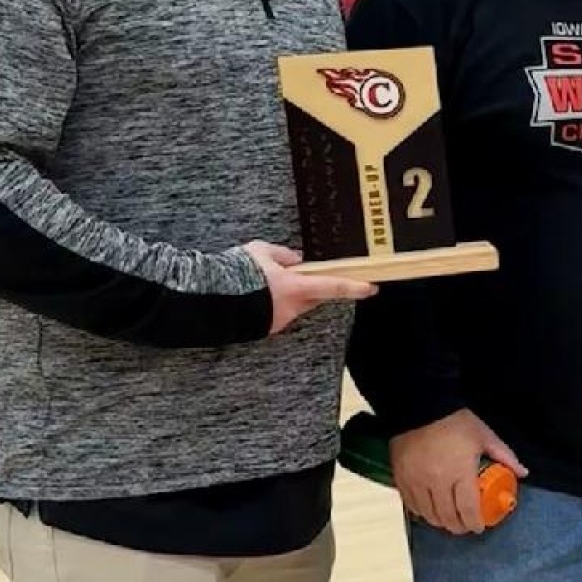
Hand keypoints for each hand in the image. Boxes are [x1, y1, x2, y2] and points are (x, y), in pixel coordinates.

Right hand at [241, 240, 374, 335]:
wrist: (209, 299)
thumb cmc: (236, 272)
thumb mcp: (261, 252)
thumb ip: (283, 255)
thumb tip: (296, 259)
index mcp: (295, 287)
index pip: (332, 286)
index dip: (354, 287)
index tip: (372, 288)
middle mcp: (291, 308)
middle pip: (313, 297)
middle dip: (309, 286)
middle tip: (293, 274)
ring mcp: (279, 321)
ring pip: (293, 306)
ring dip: (285, 294)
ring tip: (259, 281)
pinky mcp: (266, 329)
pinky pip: (276, 313)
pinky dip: (271, 304)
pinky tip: (253, 295)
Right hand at [390, 409, 526, 534]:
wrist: (421, 407)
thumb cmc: (455, 422)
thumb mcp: (485, 436)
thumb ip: (505, 456)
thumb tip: (523, 472)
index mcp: (460, 473)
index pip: (468, 509)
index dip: (475, 523)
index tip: (479, 526)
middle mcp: (437, 482)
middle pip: (447, 517)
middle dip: (458, 526)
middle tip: (465, 526)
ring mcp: (416, 482)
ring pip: (428, 514)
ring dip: (440, 522)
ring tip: (448, 520)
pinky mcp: (401, 479)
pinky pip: (411, 505)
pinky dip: (421, 512)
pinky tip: (429, 510)